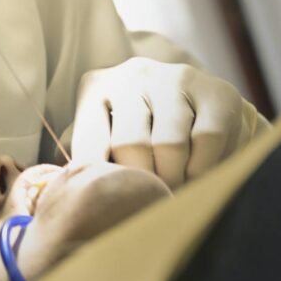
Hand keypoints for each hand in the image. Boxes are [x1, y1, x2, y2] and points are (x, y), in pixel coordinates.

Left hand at [70, 57, 246, 188]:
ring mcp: (176, 79)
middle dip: (139, 183)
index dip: (96, 178)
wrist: (201, 104)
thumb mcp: (105, 134)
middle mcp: (133, 76)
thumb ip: (87, 157)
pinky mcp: (218, 91)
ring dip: (171, 179)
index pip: (88, 139)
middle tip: (144, 203)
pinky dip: (202, 169)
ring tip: (169, 194)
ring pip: (169, 145)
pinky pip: (207, 140)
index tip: (104, 204)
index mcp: (96, 87)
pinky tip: (196, 178)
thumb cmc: (141, 129)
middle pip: (130, 144)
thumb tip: (62, 189)